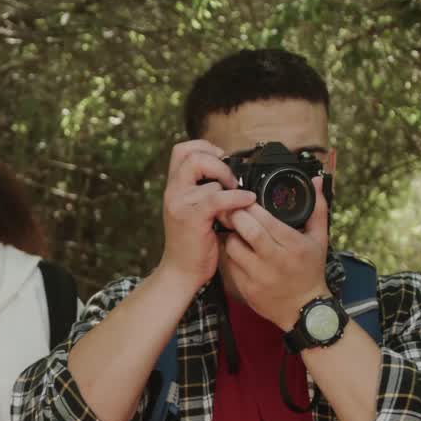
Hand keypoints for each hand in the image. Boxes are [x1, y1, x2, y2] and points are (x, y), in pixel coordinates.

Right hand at [159, 140, 255, 292]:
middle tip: (231, 180)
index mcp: (174, 187)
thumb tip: (229, 175)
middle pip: (192, 155)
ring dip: (230, 185)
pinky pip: (218, 197)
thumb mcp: (193, 211)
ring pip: (208, 177)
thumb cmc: (192, 244)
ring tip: (239, 198)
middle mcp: (173, 192)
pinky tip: (248, 200)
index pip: (182, 150)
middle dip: (218, 162)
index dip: (204, 147)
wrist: (181, 272)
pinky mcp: (192, 218)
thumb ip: (203, 191)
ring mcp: (180, 204)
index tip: (221, 159)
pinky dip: (237, 197)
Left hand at [222, 175, 331, 330]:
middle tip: (230, 207)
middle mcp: (275, 262)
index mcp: (293, 246)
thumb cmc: (311, 271)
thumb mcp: (319, 239)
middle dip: (235, 216)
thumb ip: (317, 208)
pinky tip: (233, 246)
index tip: (243, 198)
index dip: (249, 207)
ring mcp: (259, 277)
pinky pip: (229, 264)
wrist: (303, 309)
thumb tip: (314, 181)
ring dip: (229, 234)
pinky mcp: (246, 289)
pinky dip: (228, 253)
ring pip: (232, 247)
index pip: (264, 221)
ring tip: (233, 228)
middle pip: (246, 231)